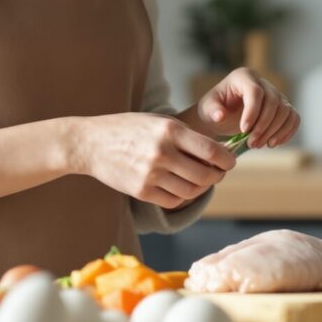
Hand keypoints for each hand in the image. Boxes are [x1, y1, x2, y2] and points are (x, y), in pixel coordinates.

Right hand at [72, 112, 236, 209]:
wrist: (91, 143)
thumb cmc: (129, 128)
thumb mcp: (159, 121)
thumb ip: (187, 135)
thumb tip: (218, 152)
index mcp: (170, 130)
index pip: (212, 151)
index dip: (227, 159)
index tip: (230, 161)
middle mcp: (162, 152)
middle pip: (206, 174)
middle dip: (217, 175)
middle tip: (218, 172)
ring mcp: (151, 174)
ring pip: (192, 190)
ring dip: (202, 187)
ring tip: (200, 179)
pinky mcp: (141, 191)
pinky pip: (174, 200)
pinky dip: (183, 196)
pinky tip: (182, 186)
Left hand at [189, 67, 298, 147]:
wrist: (222, 116)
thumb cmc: (214, 110)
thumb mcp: (207, 109)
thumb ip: (212, 111)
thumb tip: (221, 115)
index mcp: (244, 76)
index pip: (255, 92)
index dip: (253, 112)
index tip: (243, 131)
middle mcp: (262, 82)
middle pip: (273, 101)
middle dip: (264, 126)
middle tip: (251, 144)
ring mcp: (275, 94)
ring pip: (285, 111)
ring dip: (275, 131)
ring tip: (259, 145)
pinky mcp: (283, 107)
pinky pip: (293, 118)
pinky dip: (287, 132)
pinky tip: (273, 143)